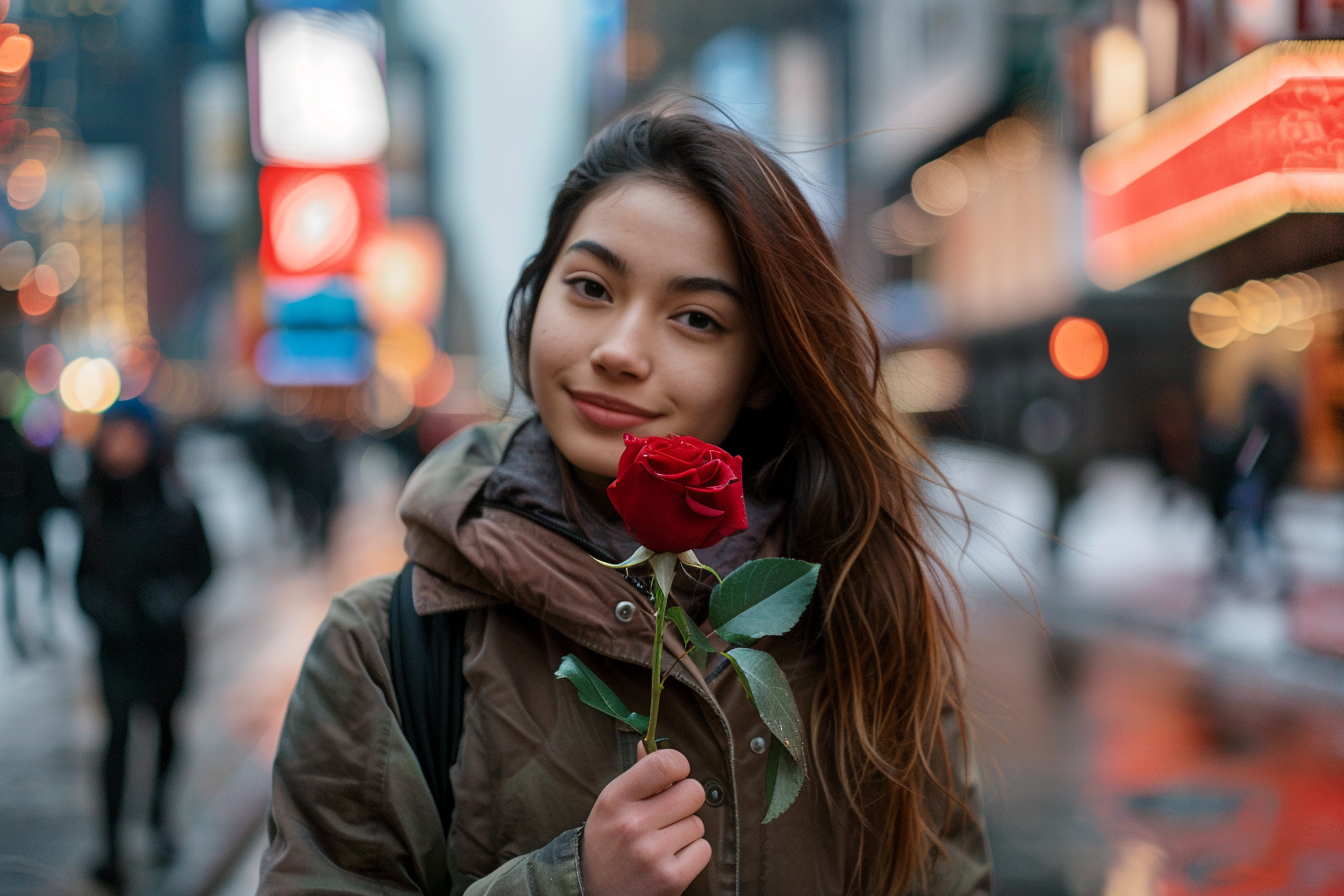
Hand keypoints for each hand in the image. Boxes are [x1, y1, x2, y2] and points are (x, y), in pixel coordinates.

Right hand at [580, 745, 710, 895]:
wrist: (591, 892)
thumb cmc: (606, 843)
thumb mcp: (610, 806)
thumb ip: (635, 775)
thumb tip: (648, 743)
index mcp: (615, 800)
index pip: (663, 763)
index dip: (679, 765)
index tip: (675, 775)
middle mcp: (632, 825)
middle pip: (693, 792)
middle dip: (686, 800)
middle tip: (671, 812)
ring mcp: (652, 854)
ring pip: (698, 823)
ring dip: (686, 831)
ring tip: (662, 842)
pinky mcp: (671, 878)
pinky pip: (703, 849)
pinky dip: (692, 854)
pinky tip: (669, 859)